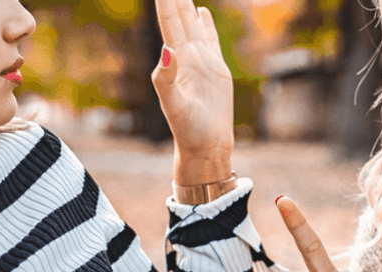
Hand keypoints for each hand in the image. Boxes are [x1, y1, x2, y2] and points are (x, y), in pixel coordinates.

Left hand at [152, 0, 234, 184]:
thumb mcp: (174, 105)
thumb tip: (167, 50)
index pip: (167, 20)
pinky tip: (201, 11)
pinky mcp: (216, 69)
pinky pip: (210, 39)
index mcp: (174, 59)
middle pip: (177, 16)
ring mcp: (201, 61)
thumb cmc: (188, 130)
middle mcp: (186, 56)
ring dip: (185, 3)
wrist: (205, 146)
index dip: (165, 0)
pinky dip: (205, 23)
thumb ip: (166, 79)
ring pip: (191, 23)